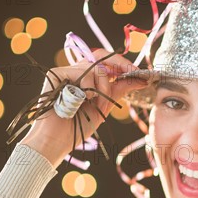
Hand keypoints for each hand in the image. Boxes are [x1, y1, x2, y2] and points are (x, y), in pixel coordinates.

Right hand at [19, 49, 147, 167]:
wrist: (59, 140)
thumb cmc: (79, 126)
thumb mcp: (104, 106)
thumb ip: (119, 89)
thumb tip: (140, 79)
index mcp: (86, 78)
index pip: (105, 62)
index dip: (123, 64)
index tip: (140, 73)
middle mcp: (76, 72)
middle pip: (101, 57)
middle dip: (121, 64)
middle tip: (135, 73)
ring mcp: (65, 72)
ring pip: (96, 68)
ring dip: (104, 89)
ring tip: (97, 105)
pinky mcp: (56, 74)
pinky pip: (83, 73)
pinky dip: (89, 89)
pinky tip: (83, 101)